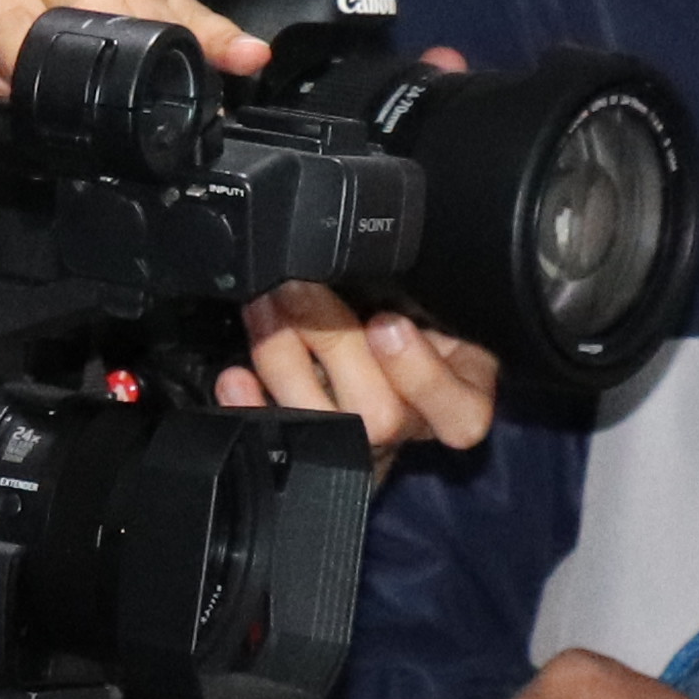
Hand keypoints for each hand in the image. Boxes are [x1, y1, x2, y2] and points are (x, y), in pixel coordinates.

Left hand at [0, 0, 264, 96]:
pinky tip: (239, 46)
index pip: (30, 29)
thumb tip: (44, 155)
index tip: (106, 111)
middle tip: (185, 99)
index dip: (69, 73)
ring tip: (236, 64)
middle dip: (145, 48)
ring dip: (189, 33)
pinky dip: (200, 22)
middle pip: (105, 3)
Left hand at [217, 287, 499, 459]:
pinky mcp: (306, 447)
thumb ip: (427, 293)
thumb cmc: (415, 328)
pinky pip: (275, 439)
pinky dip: (251, 406)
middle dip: (333, 343)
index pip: (462, 415)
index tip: (387, 323)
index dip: (423, 376)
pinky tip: (235, 377)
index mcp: (457, 394)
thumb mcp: (439, 307)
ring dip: (285, 357)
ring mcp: (355, 445)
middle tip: (300, 288)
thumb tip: (380, 251)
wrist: (377, 373)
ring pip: (325, 424)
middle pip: (380, 414)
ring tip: (265, 305)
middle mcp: (407, 427)